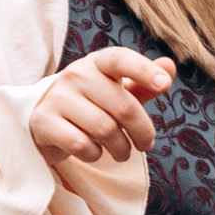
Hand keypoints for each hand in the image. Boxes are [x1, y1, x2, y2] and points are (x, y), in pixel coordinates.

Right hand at [32, 45, 172, 169]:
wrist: (44, 120)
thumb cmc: (91, 104)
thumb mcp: (116, 92)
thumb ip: (143, 83)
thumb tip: (170, 66)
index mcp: (97, 63)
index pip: (120, 59)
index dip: (144, 70)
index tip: (165, 84)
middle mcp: (76, 75)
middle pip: (123, 107)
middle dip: (142, 132)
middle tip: (145, 145)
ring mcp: (58, 97)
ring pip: (105, 130)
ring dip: (121, 148)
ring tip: (122, 152)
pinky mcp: (43, 121)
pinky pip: (81, 144)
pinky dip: (94, 155)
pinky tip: (95, 152)